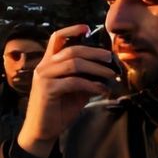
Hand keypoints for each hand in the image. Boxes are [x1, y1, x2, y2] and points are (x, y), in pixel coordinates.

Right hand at [17, 25, 115, 157]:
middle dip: (95, 52)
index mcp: (50, 62)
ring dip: (97, 69)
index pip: (56, 38)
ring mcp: (44, 77)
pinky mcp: (48, 90)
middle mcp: (45, 66)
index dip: (71, 30)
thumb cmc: (61, 106)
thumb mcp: (76, 87)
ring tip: (112, 75)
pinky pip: (74, 82)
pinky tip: (103, 90)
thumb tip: (107, 66)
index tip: (87, 28)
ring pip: (74, 64)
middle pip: (72, 50)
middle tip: (111, 58)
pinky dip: (92, 85)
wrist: (44, 129)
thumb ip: (85, 75)